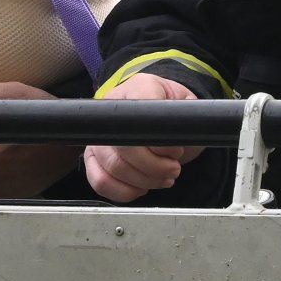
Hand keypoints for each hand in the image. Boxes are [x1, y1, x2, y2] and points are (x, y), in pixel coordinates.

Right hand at [83, 73, 204, 202]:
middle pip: (123, 148)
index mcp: (138, 89)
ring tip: (163, 178)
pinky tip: (142, 188)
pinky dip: (124, 192)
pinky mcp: (93, 157)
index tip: (176, 150)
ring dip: (143, 181)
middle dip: (154, 167)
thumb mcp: (187, 105)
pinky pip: (100, 181)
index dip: (160, 143)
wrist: (161, 110)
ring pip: (112, 167)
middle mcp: (111, 109)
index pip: (139, 118)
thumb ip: (185, 118)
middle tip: (173, 169)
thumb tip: (182, 141)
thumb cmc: (174, 108)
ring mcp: (99, 134)